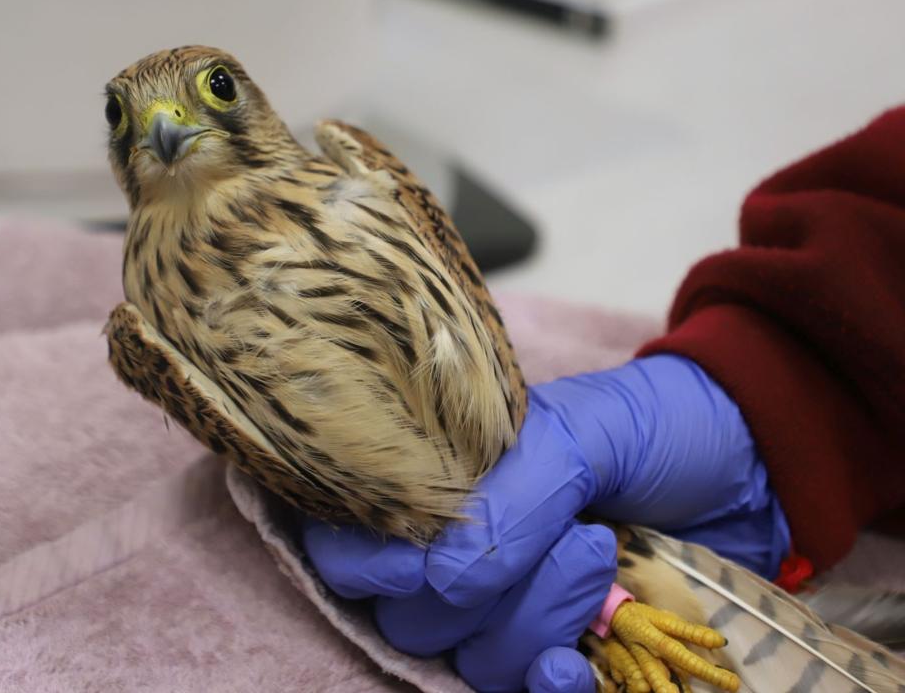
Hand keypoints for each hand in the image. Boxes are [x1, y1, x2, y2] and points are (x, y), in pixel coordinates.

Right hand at [303, 354, 790, 691]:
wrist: (746, 468)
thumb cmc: (645, 427)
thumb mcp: (575, 431)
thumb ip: (508, 495)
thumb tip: (445, 579)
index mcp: (432, 489)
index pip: (348, 547)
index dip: (371, 564)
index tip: (430, 555)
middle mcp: (454, 558)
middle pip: (408, 617)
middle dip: (484, 587)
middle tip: (573, 533)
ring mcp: (507, 613)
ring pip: (468, 659)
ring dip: (534, 621)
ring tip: (601, 556)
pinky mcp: (562, 657)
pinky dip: (545, 687)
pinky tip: (575, 665)